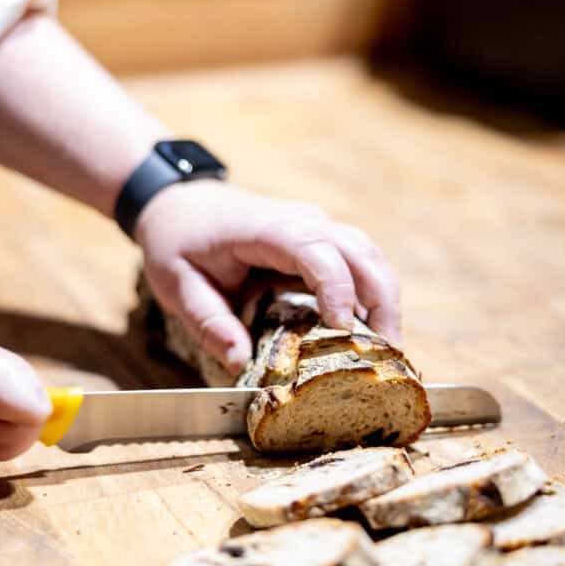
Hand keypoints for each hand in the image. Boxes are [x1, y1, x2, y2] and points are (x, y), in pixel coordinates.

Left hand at [136, 180, 400, 374]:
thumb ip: (208, 323)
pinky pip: (358, 261)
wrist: (180, 203)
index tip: (344, 328)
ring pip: (368, 254)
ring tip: (387, 348)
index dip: (337, 286)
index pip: (314, 248)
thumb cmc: (178, 241)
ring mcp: (316, 225)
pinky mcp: (321, 239)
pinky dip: (372, 293)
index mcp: (264, 229)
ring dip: (384, 298)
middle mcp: (300, 220)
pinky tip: (372, 331)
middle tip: (387, 353)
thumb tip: (238, 362)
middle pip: (359, 250)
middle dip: (381, 300)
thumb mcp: (178, 285)